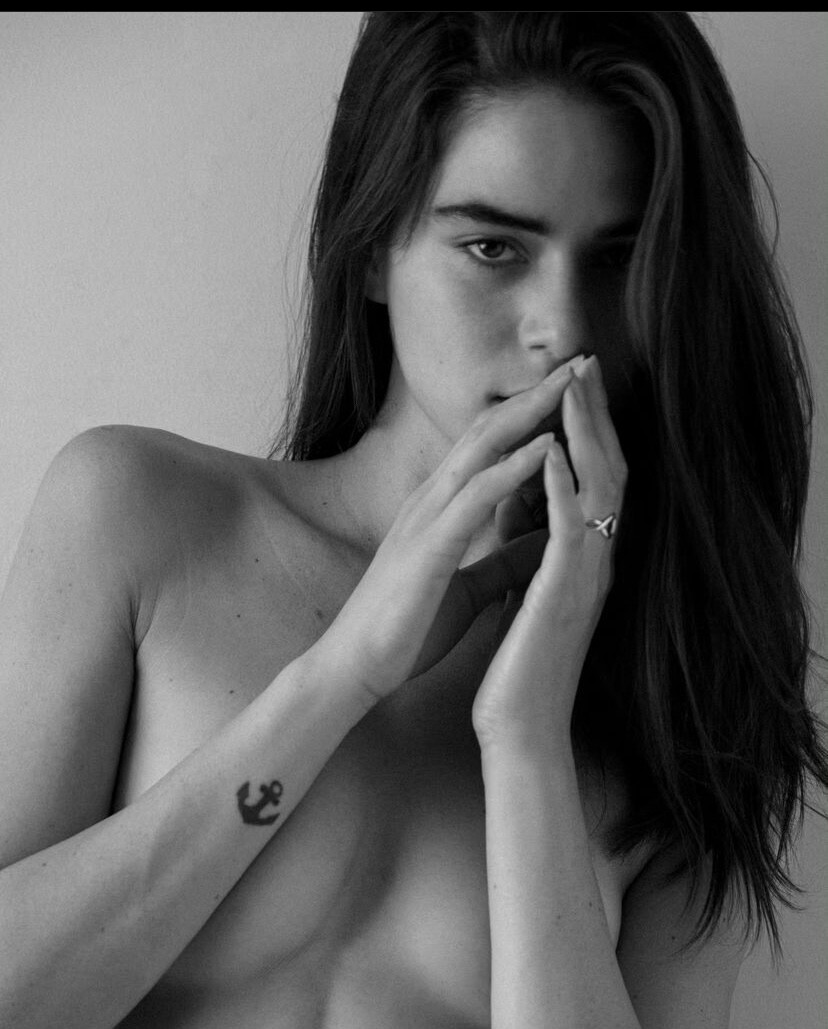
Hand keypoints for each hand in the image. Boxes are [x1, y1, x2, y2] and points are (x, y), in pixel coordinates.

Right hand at [318, 357, 583, 702]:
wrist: (355, 667)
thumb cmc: (406, 627)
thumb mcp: (468, 585)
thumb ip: (503, 558)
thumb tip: (545, 540)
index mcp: (440, 508)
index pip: (489, 445)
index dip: (530, 413)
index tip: (571, 390)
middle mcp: (432, 500)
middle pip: (489, 429)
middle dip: (536, 394)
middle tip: (581, 362)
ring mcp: (426, 517)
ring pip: (482, 447)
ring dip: (530, 412)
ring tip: (571, 382)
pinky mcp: (428, 546)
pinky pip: (476, 496)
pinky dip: (513, 466)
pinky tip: (546, 445)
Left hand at [471, 355, 626, 750]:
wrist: (519, 729)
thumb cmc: (522, 668)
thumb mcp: (530, 600)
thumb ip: (536, 560)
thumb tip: (526, 529)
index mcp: (581, 561)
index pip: (593, 481)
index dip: (587, 431)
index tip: (574, 387)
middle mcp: (594, 562)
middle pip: (606, 471)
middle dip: (593, 416)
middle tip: (585, 365)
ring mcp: (584, 578)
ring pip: (598, 490)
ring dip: (584, 435)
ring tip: (574, 387)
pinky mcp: (562, 596)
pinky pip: (569, 531)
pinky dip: (560, 488)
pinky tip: (546, 453)